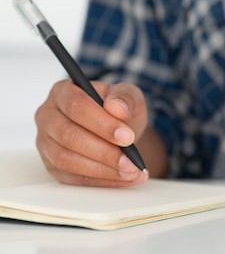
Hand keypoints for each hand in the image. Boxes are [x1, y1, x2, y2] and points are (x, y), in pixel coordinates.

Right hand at [35, 80, 149, 186]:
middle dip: (103, 151)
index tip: (127, 136)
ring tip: (130, 171)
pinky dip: (101, 180)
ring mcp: (46, 142)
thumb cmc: (119, 109)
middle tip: (131, 160)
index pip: (76, 106)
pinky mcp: (52, 165)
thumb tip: (117, 107)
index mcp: (63, 91)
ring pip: (66, 160)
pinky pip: (73, 178)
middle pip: (68, 135)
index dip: (101, 123)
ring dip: (102, 169)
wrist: (118, 130)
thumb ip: (125, 97)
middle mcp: (48, 116)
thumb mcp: (129, 95)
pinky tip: (123, 179)